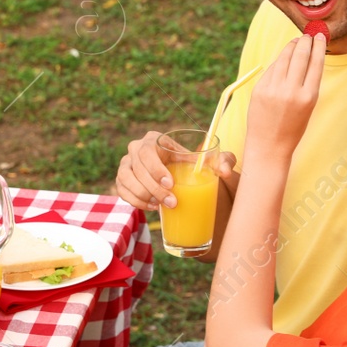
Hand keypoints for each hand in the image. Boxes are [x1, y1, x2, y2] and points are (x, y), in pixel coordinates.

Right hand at [117, 131, 238, 210]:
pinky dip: (135, 201)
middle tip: (172, 202)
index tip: (171, 184)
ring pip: (126, 180)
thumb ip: (224, 160)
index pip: (147, 152)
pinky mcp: (122, 180)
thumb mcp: (209, 160)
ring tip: (161, 205)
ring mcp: (126, 165)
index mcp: (153, 139)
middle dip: (154, 189)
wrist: (179, 174)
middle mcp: (136, 149)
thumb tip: (225, 171)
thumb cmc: (192, 165)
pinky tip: (151, 206)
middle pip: (137, 169)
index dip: (156, 169)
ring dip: (142, 196)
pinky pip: (122, 191)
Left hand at [245, 31, 325, 160]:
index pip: (316, 63)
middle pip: (300, 56)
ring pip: (283, 59)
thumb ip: (307, 84)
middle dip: (304, 42)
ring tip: (296, 41)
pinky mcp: (259, 90)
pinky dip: (278, 61)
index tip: (319, 36)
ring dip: (290, 47)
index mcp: (308, 97)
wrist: (269, 146)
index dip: (318, 46)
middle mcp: (291, 91)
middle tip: (308, 35)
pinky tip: (283, 57)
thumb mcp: (308, 107)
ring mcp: (273, 90)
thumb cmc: (292, 128)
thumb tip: (305, 56)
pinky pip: (271, 70)